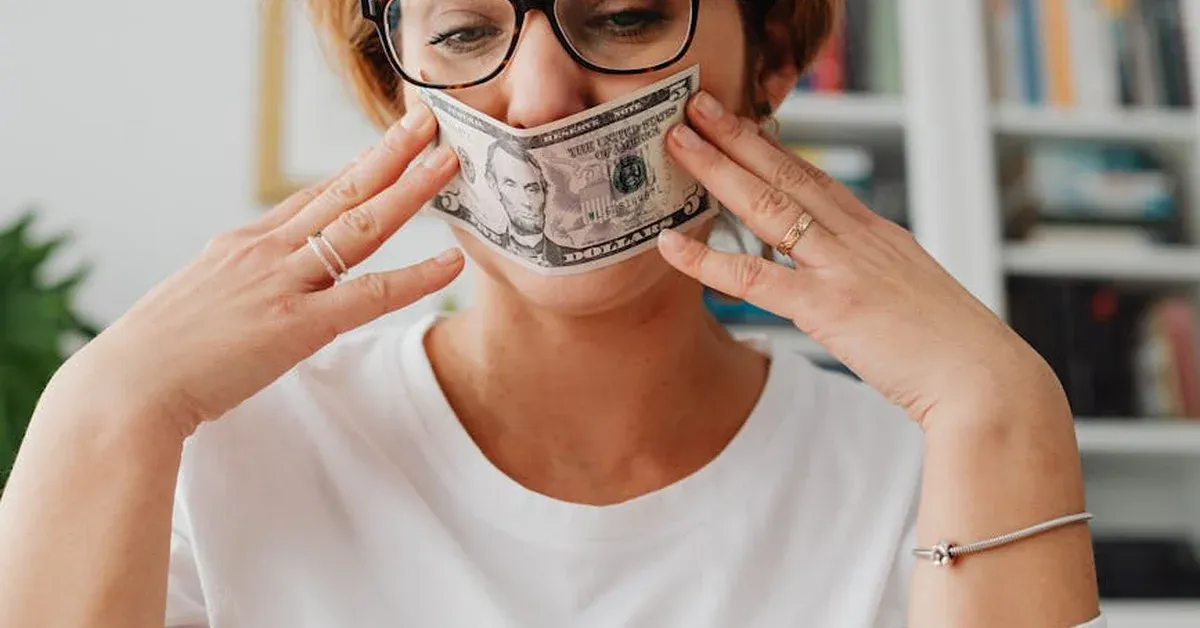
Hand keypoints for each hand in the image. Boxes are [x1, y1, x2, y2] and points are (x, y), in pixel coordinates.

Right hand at [44, 103, 462, 436]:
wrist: (126, 387)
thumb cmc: (158, 354)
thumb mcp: (201, 299)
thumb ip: (240, 286)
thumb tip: (262, 292)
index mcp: (242, 244)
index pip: (312, 196)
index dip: (356, 169)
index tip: (389, 145)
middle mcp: (265, 251)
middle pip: (341, 192)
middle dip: (389, 154)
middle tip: (427, 123)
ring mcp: (282, 282)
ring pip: (360, 226)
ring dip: (408, 191)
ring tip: (446, 163)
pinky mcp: (296, 325)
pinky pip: (370, 294)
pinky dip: (415, 277)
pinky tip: (450, 262)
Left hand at [658, 92, 1061, 426]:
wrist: (988, 381)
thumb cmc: (954, 350)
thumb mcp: (913, 295)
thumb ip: (874, 280)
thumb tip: (848, 285)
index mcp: (879, 235)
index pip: (817, 179)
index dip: (774, 149)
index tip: (742, 126)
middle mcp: (860, 239)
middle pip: (789, 175)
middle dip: (738, 138)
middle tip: (698, 110)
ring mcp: (844, 268)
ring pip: (769, 207)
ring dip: (719, 171)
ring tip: (680, 144)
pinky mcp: (830, 308)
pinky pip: (755, 277)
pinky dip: (708, 259)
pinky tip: (671, 245)